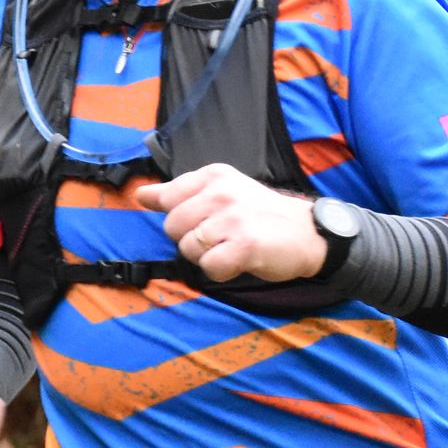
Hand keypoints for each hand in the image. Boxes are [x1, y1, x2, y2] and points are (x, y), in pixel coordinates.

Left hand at [135, 164, 327, 282]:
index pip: (167, 197)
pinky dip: (220, 272)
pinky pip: (208, 268)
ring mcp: (232, 218)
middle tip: (220, 238)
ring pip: (188, 249)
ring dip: (206, 257)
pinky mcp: (243, 245)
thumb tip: (140, 195)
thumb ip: (179, 193)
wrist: (307, 233)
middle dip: (191, 240)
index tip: (200, 221)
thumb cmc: (261, 215)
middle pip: (172, 227)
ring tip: (231, 248)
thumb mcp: (222, 191)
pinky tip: (238, 262)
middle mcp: (221, 192)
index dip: (179, 218)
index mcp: (214, 176)